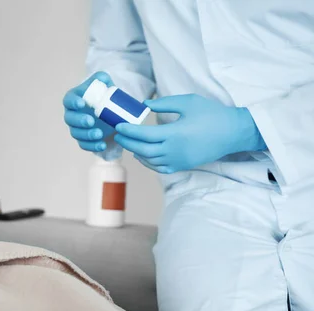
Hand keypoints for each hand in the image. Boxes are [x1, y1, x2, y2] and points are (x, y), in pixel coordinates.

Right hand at [63, 71, 116, 151]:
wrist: (111, 110)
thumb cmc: (104, 95)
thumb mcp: (104, 84)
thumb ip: (101, 79)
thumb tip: (102, 79)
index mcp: (74, 99)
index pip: (68, 100)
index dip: (73, 102)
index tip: (81, 103)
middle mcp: (72, 114)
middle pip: (70, 119)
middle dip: (79, 121)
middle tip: (90, 121)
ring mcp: (77, 128)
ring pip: (76, 133)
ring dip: (86, 135)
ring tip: (100, 134)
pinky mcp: (84, 139)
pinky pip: (84, 145)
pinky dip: (92, 146)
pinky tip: (102, 145)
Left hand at [114, 94, 266, 173]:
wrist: (233, 133)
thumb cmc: (212, 114)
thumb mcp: (188, 102)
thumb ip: (165, 104)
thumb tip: (145, 105)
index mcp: (174, 133)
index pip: (143, 134)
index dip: (128, 131)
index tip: (119, 126)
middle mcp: (173, 150)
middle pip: (142, 149)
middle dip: (128, 142)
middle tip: (118, 135)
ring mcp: (178, 160)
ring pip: (149, 160)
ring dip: (136, 152)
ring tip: (127, 143)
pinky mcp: (182, 166)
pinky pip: (159, 168)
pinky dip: (147, 163)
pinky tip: (141, 156)